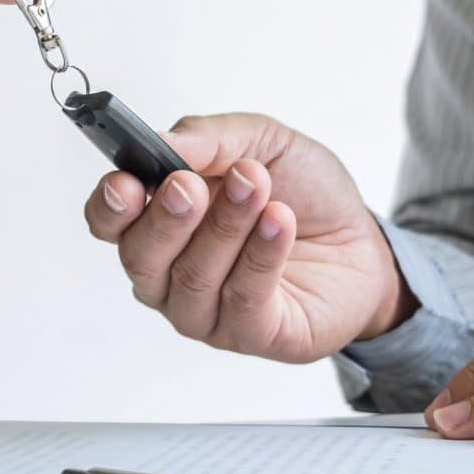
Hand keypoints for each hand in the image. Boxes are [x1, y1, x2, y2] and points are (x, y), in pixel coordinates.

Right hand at [81, 113, 415, 363]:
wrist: (364, 239)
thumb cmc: (304, 194)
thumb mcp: (261, 141)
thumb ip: (209, 138)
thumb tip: (165, 141)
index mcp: (159, 223)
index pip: (109, 224)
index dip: (110, 207)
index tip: (126, 182)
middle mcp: (171, 274)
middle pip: (142, 257)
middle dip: (166, 217)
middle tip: (191, 185)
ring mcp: (208, 311)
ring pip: (194, 278)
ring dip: (225, 226)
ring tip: (255, 184)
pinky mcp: (254, 334)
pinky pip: (244, 299)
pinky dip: (261, 256)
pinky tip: (279, 222)